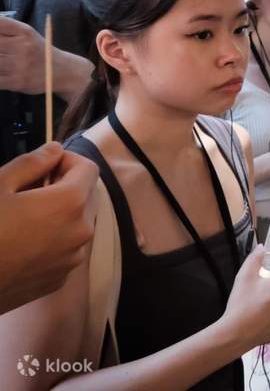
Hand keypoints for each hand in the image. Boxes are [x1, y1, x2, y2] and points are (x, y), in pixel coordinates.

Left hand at [0, 17, 92, 97]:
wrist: (63, 72)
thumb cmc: (39, 51)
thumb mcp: (26, 34)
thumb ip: (5, 28)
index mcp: (24, 32)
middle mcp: (22, 47)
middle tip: (1, 52)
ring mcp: (19, 65)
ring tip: (2, 59)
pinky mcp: (16, 81)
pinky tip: (1, 71)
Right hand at [0, 143, 97, 313]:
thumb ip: (32, 163)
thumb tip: (54, 150)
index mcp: (70, 204)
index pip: (88, 169)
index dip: (67, 160)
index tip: (45, 164)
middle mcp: (80, 232)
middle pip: (85, 196)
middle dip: (63, 186)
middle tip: (29, 189)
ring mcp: (71, 259)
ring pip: (76, 224)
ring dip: (59, 214)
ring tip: (22, 216)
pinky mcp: (58, 280)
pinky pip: (65, 250)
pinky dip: (52, 240)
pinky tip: (21, 242)